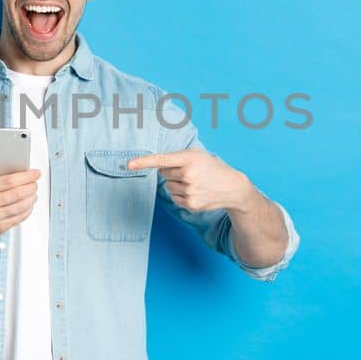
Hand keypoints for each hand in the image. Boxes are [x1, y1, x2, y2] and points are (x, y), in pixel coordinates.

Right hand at [0, 168, 40, 241]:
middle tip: (35, 182)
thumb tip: (14, 167)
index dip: (26, 176)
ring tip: (34, 193)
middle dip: (31, 186)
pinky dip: (27, 210)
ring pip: (20, 207)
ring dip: (31, 198)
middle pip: (17, 193)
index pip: (9, 181)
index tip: (35, 173)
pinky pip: (19, 218)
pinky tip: (29, 204)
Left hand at [127, 149, 262, 214]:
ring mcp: (189, 191)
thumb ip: (177, 157)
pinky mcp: (190, 204)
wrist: (232, 187)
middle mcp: (188, 174)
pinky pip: (174, 197)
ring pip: (168, 187)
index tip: (128, 164)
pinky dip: (181, 194)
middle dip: (172, 172)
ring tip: (195, 182)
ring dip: (177, 184)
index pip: (161, 159)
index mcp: (189, 158)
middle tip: (190, 172)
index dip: (143, 162)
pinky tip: (195, 192)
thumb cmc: (212, 167)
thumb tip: (157, 167)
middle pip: (163, 174)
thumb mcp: (198, 155)